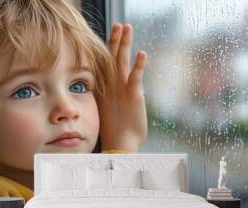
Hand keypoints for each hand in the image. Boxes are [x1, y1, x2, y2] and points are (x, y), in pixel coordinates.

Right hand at [97, 23, 147, 152]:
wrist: (119, 143)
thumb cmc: (116, 129)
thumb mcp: (111, 111)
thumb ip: (113, 99)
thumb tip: (115, 96)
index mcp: (105, 88)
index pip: (105, 63)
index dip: (109, 48)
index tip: (112, 35)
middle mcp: (110, 85)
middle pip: (112, 57)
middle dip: (116, 40)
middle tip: (118, 25)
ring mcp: (120, 89)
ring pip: (121, 61)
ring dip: (124, 44)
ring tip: (126, 27)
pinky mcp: (133, 95)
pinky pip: (135, 76)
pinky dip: (139, 65)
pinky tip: (142, 53)